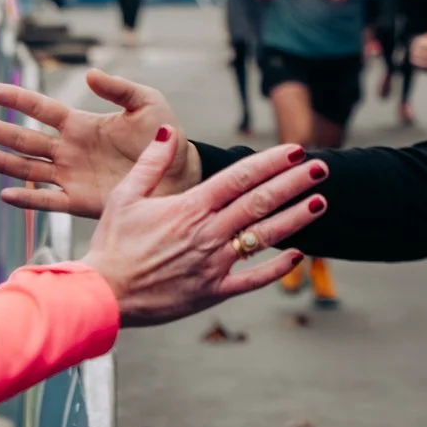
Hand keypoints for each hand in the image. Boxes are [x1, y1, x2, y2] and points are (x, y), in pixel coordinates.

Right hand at [0, 68, 192, 219]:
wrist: (180, 175)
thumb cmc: (164, 137)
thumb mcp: (147, 103)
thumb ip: (119, 88)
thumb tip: (90, 74)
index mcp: (80, 124)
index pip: (40, 108)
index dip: (15, 98)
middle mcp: (69, 149)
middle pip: (23, 138)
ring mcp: (71, 176)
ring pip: (27, 168)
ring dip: (1, 162)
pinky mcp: (79, 201)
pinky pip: (48, 201)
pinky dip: (28, 199)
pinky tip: (5, 194)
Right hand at [80, 130, 326, 324]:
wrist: (104, 295)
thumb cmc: (112, 245)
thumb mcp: (125, 196)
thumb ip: (151, 163)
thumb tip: (167, 131)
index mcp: (190, 208)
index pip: (241, 178)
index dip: (272, 162)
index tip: (296, 150)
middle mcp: (208, 233)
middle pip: (260, 202)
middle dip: (294, 183)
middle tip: (322, 168)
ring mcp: (214, 264)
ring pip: (263, 237)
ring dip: (294, 218)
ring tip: (319, 203)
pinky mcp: (213, 292)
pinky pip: (252, 280)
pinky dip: (277, 268)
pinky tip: (299, 255)